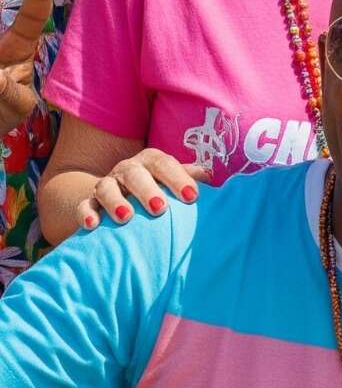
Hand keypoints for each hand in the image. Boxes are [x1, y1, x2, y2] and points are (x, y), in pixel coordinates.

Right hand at [0, 0, 53, 133]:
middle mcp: (0, 44)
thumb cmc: (5, 110)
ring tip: (3, 81)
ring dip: (3, 78)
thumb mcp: (14, 105)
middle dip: (13, 31)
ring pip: (1, 56)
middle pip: (9, 23)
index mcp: (17, 48)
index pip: (30, 19)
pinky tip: (0, 82)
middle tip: (6, 71)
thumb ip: (7, 93)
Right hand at [77, 150, 205, 230]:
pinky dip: (86, 214)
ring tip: (126, 218)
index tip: (193, 197)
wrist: (119, 190)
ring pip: (106, 188)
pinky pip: (84, 206)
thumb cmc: (157, 186)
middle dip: (148, 190)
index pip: (166, 164)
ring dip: (116, 202)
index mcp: (152, 161)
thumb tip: (211, 177)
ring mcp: (106, 185)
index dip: (179, 179)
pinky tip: (92, 226)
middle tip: (160, 208)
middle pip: (136, 175)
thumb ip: (190, 177)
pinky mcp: (89, 202)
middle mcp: (128, 169)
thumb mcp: (173, 179)